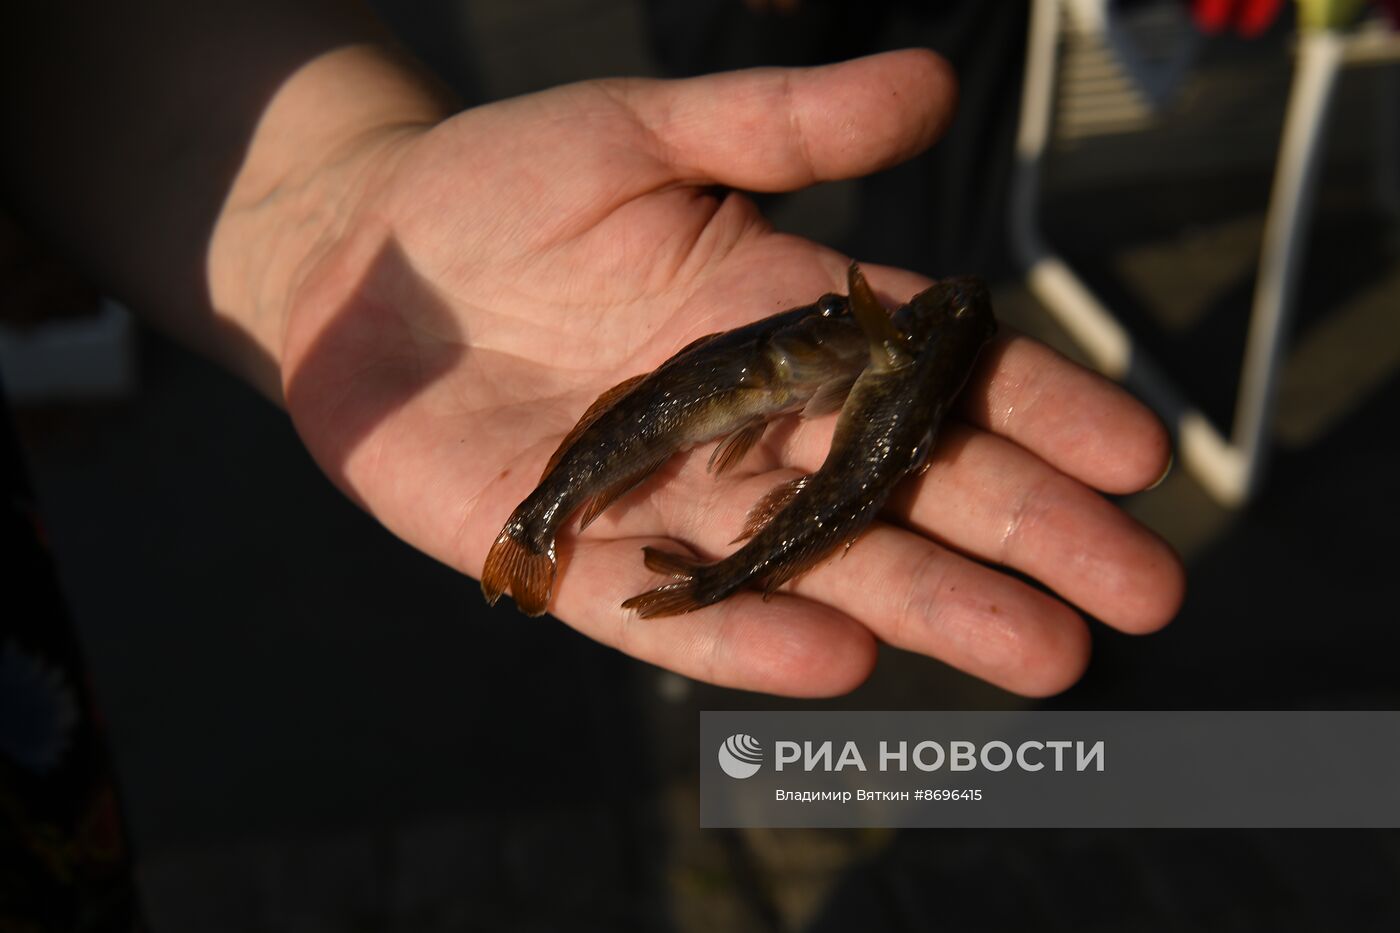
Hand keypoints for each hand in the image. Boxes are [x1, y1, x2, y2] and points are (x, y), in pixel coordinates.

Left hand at [274, 50, 1183, 696]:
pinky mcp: (573, 554)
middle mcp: (748, 424)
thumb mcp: (646, 132)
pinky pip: (672, 608)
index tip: (1135, 454)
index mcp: (781, 322)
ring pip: (818, 561)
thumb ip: (785, 124)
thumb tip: (936, 83)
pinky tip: (842, 660)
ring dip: (930, 606)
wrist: (356, 263)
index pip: (930, 376)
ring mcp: (669, 497)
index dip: (1034, 410)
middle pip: (903, 486)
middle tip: (1140, 595)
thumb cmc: (500, 186)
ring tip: (1043, 656)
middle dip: (1025, 537)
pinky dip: (750, 634)